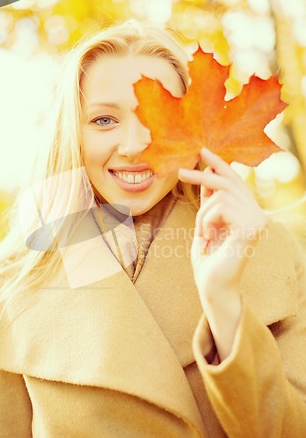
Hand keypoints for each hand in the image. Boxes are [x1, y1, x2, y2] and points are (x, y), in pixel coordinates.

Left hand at [178, 147, 267, 359]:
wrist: (212, 286)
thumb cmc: (208, 259)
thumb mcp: (206, 223)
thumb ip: (210, 201)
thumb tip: (207, 175)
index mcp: (248, 212)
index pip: (235, 181)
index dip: (219, 165)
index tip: (203, 150)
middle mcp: (258, 214)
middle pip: (228, 182)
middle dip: (202, 174)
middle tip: (180, 171)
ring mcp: (257, 220)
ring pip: (220, 195)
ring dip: (202, 213)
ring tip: (203, 233)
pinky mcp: (250, 226)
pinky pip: (219, 207)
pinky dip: (206, 221)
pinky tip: (209, 238)